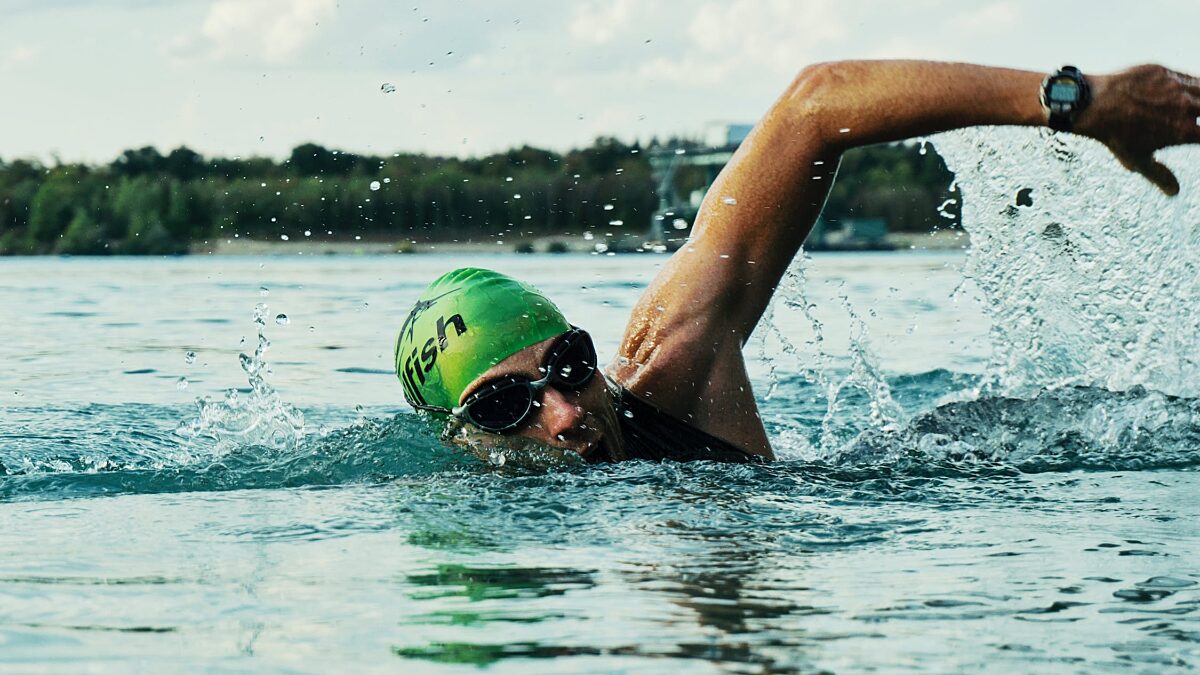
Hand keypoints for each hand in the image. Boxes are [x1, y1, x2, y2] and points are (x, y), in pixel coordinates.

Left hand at [1078, 64, 1199, 195]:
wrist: (1093, 105)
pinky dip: (1192, 84)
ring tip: (1195, 106)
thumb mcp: (1137, 160)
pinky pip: (1187, 76)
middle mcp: (1186, 107)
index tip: (1197, 138)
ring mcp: (1177, 87)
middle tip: (1196, 122)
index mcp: (1184, 132)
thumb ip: (1159, 175)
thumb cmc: (1114, 136)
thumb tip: (1175, 191)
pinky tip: (1189, 91)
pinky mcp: (1165, 72)